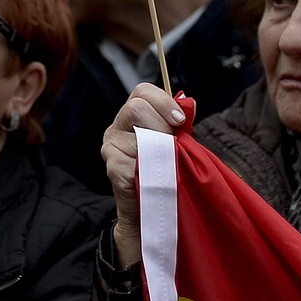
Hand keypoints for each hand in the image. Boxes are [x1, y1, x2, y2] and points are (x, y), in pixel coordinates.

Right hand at [102, 84, 189, 269]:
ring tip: (166, 160)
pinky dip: (155, 166)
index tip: (180, 120)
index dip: (163, 101)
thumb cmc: (164, 172)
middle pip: (136, 107)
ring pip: (138, 133)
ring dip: (160, 146)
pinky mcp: (114, 168)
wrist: (150, 209)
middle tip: (172, 142)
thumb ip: (178, 122)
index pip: (142, 91)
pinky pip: (137, 159)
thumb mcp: (173, 142)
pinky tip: (158, 174)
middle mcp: (115, 128)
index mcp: (130, 116)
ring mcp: (111, 148)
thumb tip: (189, 103)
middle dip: (161, 123)